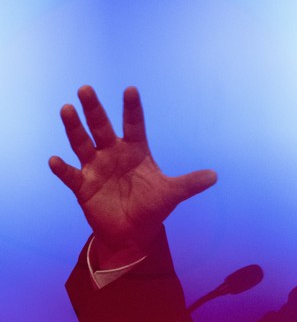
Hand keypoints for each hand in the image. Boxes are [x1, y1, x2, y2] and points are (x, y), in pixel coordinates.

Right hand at [49, 86, 216, 266]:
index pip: (134, 124)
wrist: (132, 232)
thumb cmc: (152, 207)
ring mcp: (95, 168)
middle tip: (86, 89)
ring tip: (67, 109)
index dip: (132, 108)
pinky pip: (70, 174)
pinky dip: (62, 168)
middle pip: (101, 127)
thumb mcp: (172, 194)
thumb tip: (215, 176)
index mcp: (136, 151)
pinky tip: (56, 160)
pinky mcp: (82, 186)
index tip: (131, 89)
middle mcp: (113, 154)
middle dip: (94, 109)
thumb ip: (190, 184)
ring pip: (82, 143)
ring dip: (74, 128)